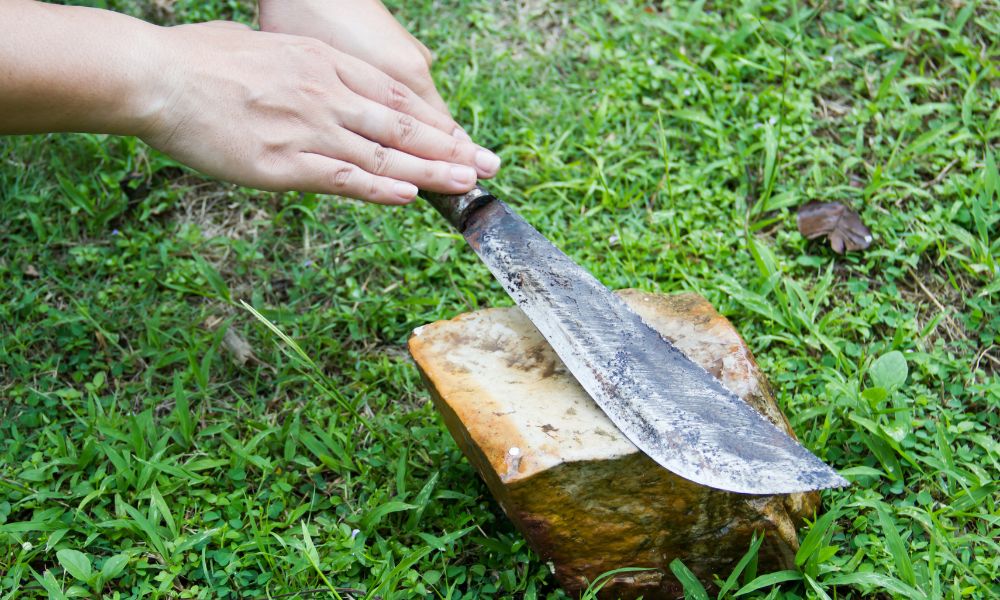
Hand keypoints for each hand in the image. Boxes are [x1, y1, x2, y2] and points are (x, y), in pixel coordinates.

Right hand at [141, 21, 500, 203]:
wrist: (157, 77)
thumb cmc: (200, 59)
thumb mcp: (265, 49)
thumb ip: (300, 70)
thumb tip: (312, 80)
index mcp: (322, 62)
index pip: (393, 94)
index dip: (431, 119)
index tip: (459, 135)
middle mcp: (326, 93)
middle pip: (401, 123)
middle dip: (447, 147)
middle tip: (484, 164)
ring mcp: (310, 129)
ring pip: (383, 153)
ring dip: (429, 171)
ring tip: (465, 184)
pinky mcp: (287, 164)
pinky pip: (346, 178)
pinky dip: (381, 189)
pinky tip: (410, 197)